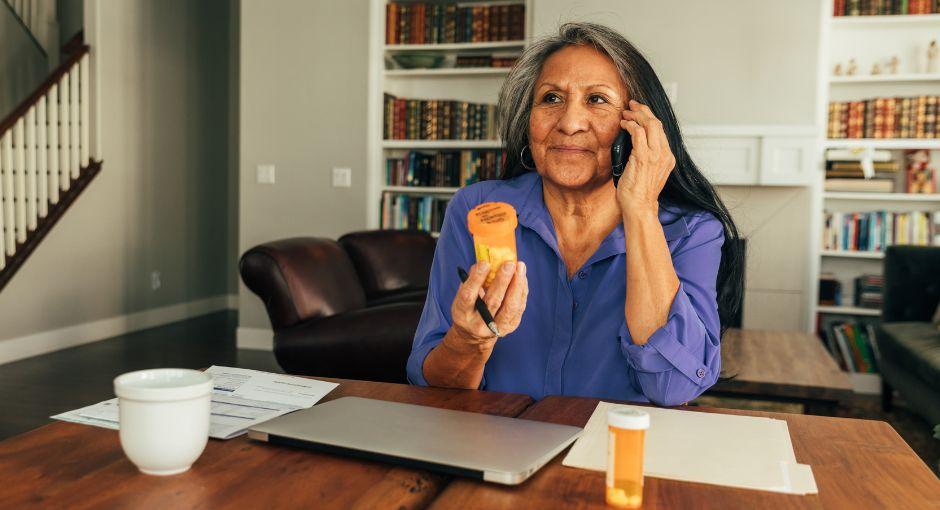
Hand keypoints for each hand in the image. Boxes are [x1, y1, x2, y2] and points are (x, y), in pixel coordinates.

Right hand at [445, 260, 527, 353]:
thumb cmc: (468, 308)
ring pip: (510, 307)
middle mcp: (479, 324)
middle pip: (493, 302)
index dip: (476, 279)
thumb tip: (485, 262)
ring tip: (520, 267)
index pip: (469, 296)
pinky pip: (519, 307)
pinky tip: (522, 277)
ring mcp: (496, 328)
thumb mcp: (462, 295)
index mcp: (462, 314)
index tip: (485, 263)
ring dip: (517, 285)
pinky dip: (522, 290)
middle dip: (502, 281)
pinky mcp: (510, 327)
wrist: (474, 335)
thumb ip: (471, 280)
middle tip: (509, 264)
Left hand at [617, 99, 675, 215]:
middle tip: (632, 105)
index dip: (650, 117)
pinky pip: (638, 132)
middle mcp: (665, 154)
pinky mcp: (644, 157)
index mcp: (668, 158)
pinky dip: (630, 125)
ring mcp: (656, 156)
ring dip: (636, 115)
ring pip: (650, 124)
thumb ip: (646, 157)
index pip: (661, 131)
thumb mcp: (647, 172)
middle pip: (657, 123)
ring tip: (625, 113)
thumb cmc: (639, 193)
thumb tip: (634, 143)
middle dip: (644, 110)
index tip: (639, 112)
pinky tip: (623, 124)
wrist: (640, 207)